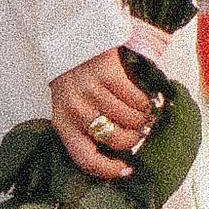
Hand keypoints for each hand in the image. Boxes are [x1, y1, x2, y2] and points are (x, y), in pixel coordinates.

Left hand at [51, 48, 156, 180]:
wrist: (71, 38)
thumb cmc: (73, 78)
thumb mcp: (70, 106)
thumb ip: (86, 127)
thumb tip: (121, 151)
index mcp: (64, 124)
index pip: (86, 160)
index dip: (109, 170)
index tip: (126, 170)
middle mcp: (76, 110)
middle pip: (116, 140)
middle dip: (134, 138)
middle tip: (138, 130)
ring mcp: (91, 92)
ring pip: (130, 120)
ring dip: (142, 118)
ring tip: (141, 112)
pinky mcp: (107, 73)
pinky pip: (137, 99)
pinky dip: (145, 102)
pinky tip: (143, 98)